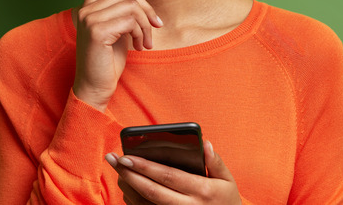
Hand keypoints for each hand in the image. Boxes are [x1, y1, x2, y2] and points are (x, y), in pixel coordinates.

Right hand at [73, 0, 162, 110]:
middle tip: (154, 30)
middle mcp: (86, 10)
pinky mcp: (97, 29)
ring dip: (145, 26)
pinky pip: (130, 20)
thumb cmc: (107, 62)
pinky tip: (139, 46)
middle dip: (147, 11)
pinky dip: (141, 33)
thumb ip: (124, 14)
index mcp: (89, 9)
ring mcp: (89, 18)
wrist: (96, 86)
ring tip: (145, 43)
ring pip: (132, 7)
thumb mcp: (119, 33)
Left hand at [106, 141, 241, 204]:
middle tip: (115, 160)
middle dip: (130, 175)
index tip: (128, 156)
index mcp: (201, 191)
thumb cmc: (226, 201)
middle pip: (152, 191)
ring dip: (128, 188)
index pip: (169, 176)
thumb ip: (215, 161)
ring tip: (118, 171)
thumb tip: (205, 143)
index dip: (146, 167)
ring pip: (145, 204)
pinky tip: (128, 187)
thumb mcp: (227, 181)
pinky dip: (135, 201)